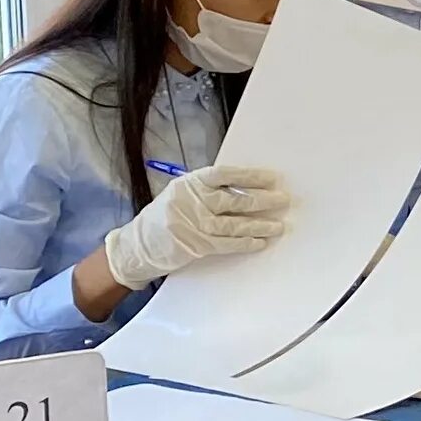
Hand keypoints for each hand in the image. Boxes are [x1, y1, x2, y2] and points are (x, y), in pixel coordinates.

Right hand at [102, 165, 290, 289]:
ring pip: (234, 223)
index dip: (249, 176)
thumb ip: (208, 189)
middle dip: (262, 200)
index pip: (224, 174)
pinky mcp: (195, 245)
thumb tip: (248, 186)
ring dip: (259, 225)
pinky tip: (260, 241)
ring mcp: (193, 224)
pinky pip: (227, 243)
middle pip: (234, 199)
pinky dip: (245, 242)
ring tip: (278, 225)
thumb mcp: (181, 194)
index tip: (271, 178)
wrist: (137, 246)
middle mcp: (192, 201)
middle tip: (283, 200)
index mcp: (188, 183)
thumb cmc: (166, 216)